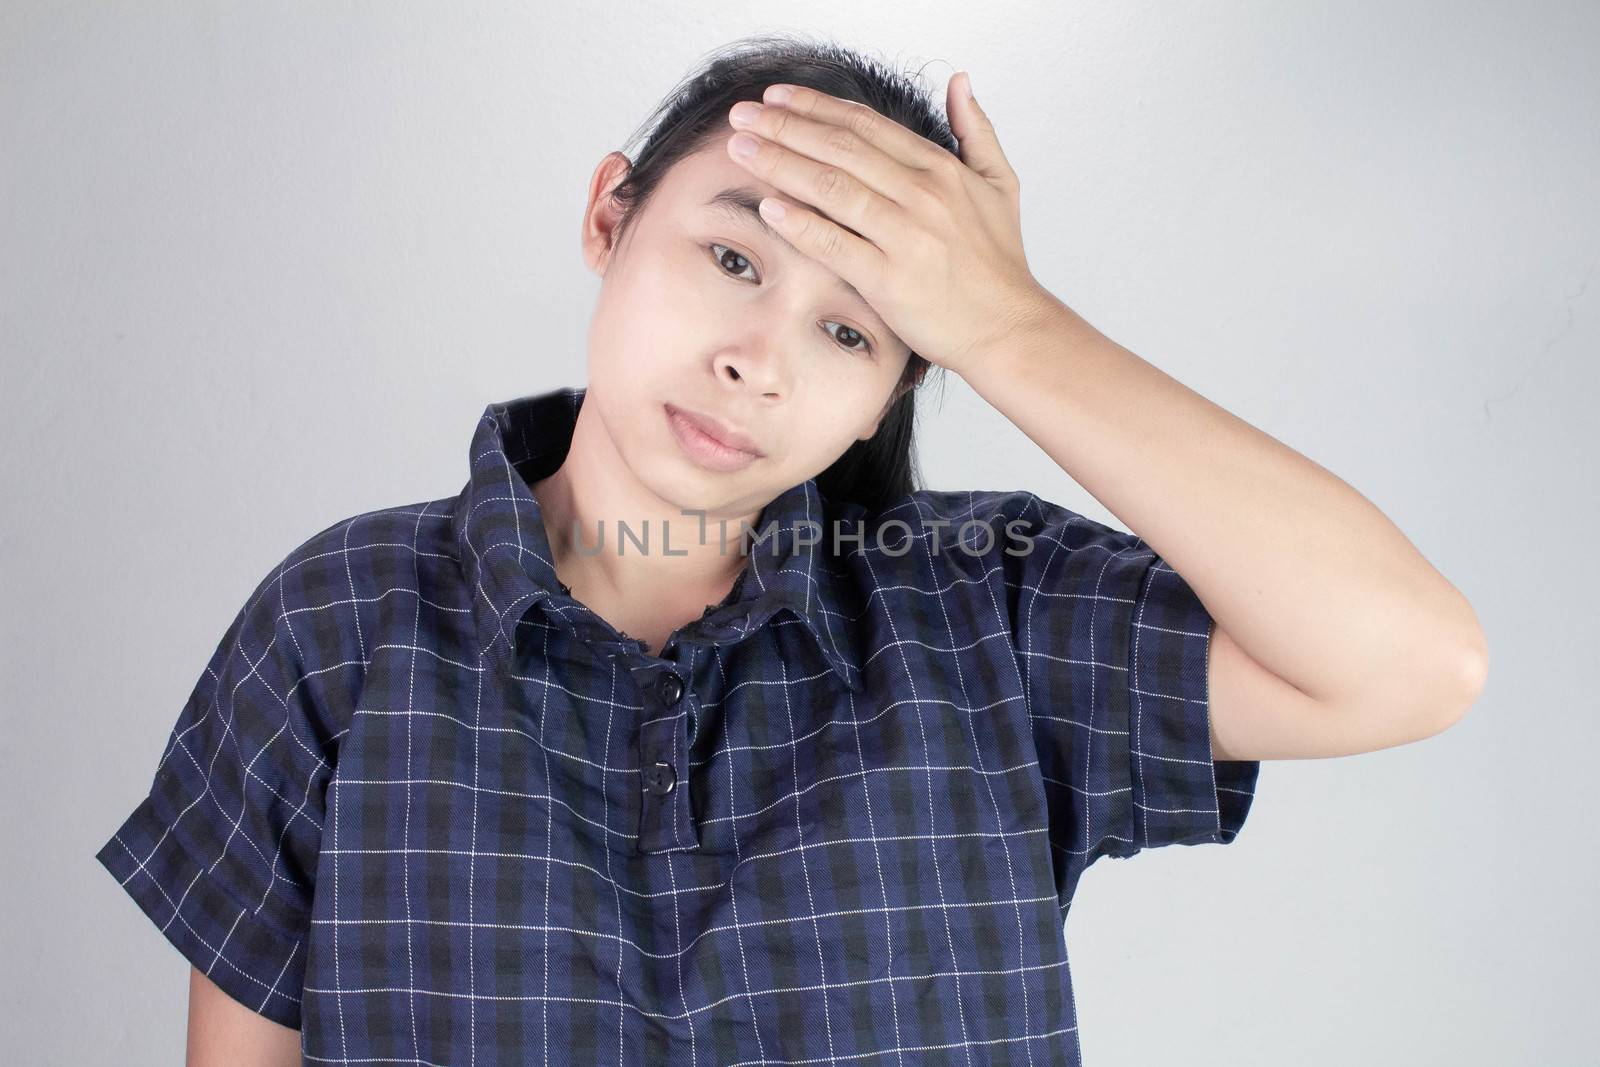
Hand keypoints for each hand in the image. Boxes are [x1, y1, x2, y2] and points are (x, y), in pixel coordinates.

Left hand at [724, 72, 1056, 377]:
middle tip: (742, 116)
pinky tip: (767, 207)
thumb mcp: (1000, 184)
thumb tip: (960, 82)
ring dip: (779, 164)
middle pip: (839, 148)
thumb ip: (977, 129)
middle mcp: (922, 194)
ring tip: (741, 149)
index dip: (815, 107)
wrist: (1008, 328)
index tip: (777, 98)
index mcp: (940, 168)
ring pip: (831, 188)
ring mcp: (906, 235)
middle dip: (783, 127)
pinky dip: (800, 223)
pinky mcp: (890, 280)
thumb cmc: (998, 264)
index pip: (865, 126)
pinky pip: (835, 244)